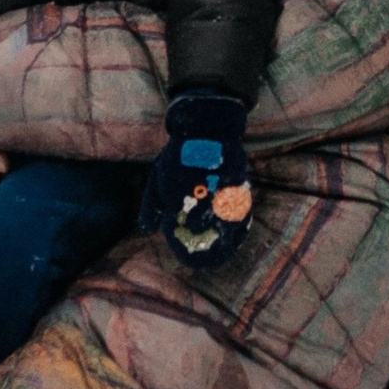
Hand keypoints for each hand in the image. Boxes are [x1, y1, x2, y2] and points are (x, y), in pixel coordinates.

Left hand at [138, 90, 254, 270]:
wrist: (205, 125)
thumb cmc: (178, 153)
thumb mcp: (158, 175)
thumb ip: (152, 205)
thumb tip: (147, 230)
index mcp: (177, 193)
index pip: (180, 229)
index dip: (183, 247)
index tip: (186, 257)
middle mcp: (199, 193)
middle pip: (205, 231)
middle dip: (206, 249)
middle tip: (206, 262)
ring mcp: (220, 188)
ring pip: (226, 224)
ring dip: (226, 241)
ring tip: (224, 253)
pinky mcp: (238, 182)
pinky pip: (241, 210)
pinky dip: (240, 225)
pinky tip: (237, 234)